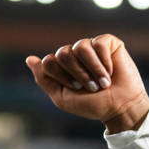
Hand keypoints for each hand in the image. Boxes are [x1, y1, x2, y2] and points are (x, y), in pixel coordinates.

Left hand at [25, 35, 148, 131]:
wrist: (120, 107)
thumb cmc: (91, 104)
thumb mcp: (62, 97)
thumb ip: (44, 79)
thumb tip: (29, 59)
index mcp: (61, 66)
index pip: (49, 61)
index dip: (61, 77)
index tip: (76, 89)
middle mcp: (74, 53)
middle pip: (62, 53)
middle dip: (77, 74)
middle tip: (90, 87)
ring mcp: (90, 46)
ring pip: (80, 46)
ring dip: (91, 69)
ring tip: (102, 82)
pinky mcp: (108, 42)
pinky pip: (98, 43)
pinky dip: (104, 62)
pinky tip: (111, 71)